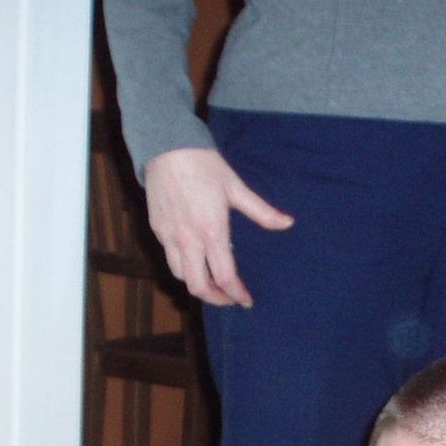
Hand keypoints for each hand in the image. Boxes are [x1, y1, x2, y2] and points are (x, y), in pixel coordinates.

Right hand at [140, 146, 294, 307]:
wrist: (166, 145)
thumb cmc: (203, 164)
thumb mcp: (235, 187)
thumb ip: (261, 211)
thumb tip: (287, 223)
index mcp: (211, 231)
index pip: (225, 277)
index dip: (237, 294)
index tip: (246, 301)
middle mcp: (188, 239)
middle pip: (198, 287)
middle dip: (216, 299)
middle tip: (229, 298)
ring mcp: (170, 236)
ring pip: (181, 276)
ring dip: (198, 286)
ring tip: (213, 283)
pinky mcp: (157, 229)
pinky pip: (170, 258)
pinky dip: (184, 268)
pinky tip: (196, 261)